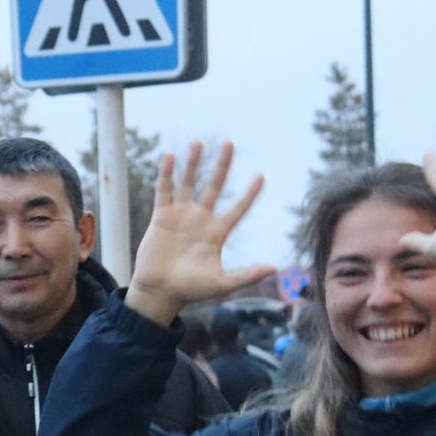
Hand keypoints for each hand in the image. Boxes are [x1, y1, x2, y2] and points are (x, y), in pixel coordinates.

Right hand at [125, 141, 275, 325]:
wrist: (160, 292)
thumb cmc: (191, 290)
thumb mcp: (223, 283)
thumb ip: (247, 275)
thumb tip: (275, 268)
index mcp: (217, 233)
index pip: (238, 208)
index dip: (250, 194)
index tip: (262, 176)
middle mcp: (201, 219)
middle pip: (215, 186)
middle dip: (223, 165)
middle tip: (229, 143)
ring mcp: (181, 215)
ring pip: (189, 183)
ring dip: (194, 163)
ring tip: (199, 143)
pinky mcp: (161, 216)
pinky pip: (164, 191)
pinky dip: (166, 175)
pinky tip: (169, 157)